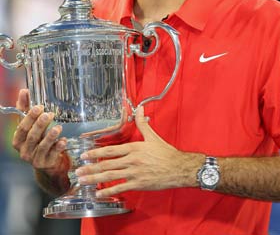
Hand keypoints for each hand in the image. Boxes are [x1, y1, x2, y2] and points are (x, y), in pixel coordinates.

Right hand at [12, 89, 68, 175]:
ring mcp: (35, 159)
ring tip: (58, 127)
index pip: (22, 128)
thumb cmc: (37, 138)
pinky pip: (52, 155)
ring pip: (42, 147)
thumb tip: (24, 91)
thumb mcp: (31, 124)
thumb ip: (25, 108)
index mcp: (18, 140)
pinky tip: (63, 140)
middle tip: (49, 114)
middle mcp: (24, 151)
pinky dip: (58, 147)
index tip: (40, 107)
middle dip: (40, 125)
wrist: (46, 160)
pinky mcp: (46, 164)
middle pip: (32, 137)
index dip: (30, 117)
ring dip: (50, 136)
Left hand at [75, 106, 202, 196]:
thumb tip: (139, 108)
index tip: (85, 155)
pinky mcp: (138, 184)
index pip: (110, 150)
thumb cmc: (166, 153)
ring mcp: (134, 173)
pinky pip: (120, 187)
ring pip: (110, 176)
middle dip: (90, 168)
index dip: (95, 153)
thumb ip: (142, 123)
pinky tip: (98, 193)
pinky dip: (108, 191)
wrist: (178, 168)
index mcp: (133, 148)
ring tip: (83, 181)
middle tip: (77, 171)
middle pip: (106, 164)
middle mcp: (131, 160)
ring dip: (94, 178)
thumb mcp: (152, 136)